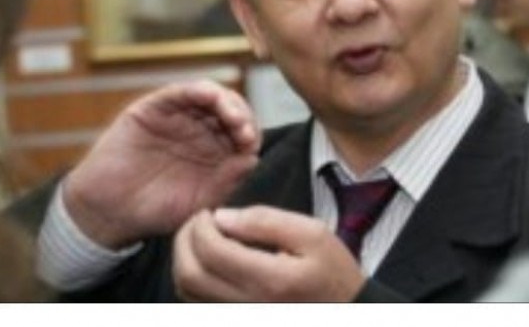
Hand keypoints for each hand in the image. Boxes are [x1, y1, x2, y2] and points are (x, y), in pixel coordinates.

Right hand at [63, 80, 259, 248]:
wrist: (109, 212)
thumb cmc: (155, 211)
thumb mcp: (198, 202)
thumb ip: (226, 182)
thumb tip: (252, 158)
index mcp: (216, 151)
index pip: (243, 133)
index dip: (251, 134)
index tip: (251, 146)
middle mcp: (200, 130)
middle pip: (231, 110)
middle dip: (242, 117)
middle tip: (244, 131)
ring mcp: (178, 117)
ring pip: (210, 96)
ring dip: (225, 101)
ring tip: (232, 117)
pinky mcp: (153, 109)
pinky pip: (178, 93)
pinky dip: (195, 90)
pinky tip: (208, 96)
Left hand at [172, 206, 364, 301]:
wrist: (344, 312)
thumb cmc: (332, 272)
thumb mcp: (312, 234)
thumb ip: (266, 220)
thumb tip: (222, 217)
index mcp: (270, 280)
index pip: (212, 251)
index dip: (200, 226)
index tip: (210, 212)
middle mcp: (248, 305)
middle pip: (189, 275)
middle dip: (183, 241)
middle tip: (198, 222)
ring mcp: (239, 317)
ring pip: (186, 292)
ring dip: (184, 259)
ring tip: (201, 238)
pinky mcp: (235, 320)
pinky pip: (196, 303)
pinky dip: (192, 277)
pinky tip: (208, 260)